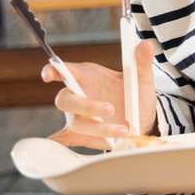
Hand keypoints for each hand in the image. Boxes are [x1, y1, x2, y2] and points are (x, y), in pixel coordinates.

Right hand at [42, 42, 157, 149]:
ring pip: (77, 122)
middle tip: (110, 109)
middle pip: (65, 100)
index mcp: (89, 76)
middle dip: (86, 105)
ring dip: (99, 128)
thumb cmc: (137, 96)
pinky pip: (63, 140)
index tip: (48, 74)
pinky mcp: (81, 134)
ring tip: (125, 130)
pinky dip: (57, 144)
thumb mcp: (142, 80)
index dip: (55, 70)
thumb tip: (146, 44)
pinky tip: (54, 150)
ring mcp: (78, 116)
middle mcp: (79, 95)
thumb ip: (142, 63)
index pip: (67, 71)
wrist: (144, 121)